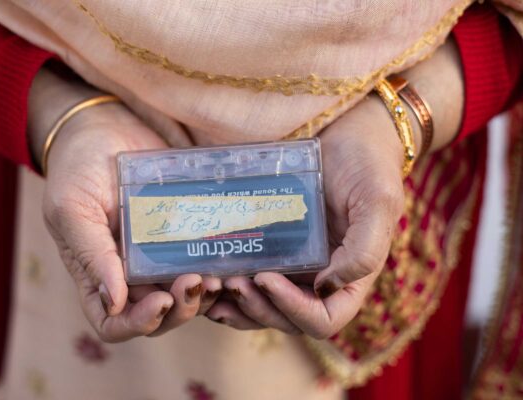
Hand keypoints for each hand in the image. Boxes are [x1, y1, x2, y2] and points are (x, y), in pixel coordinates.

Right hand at [28, 69, 221, 341]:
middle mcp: (130, 273)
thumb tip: (114, 302)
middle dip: (180, 309)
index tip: (159, 302)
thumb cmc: (78, 166)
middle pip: (159, 316)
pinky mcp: (184, 234)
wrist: (107, 124)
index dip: (137, 324)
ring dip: (204, 294)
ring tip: (218, 275)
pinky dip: (217, 269)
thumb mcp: (71, 207)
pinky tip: (231, 260)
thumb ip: (90, 254)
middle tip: (196, 282)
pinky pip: (203, 261)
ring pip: (186, 295)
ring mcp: (160, 255)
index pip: (114, 323)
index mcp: (96, 274)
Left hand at [207, 96, 405, 337]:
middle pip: (287, 318)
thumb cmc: (368, 164)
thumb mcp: (376, 202)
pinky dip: (230, 286)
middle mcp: (321, 277)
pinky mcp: (273, 245)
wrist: (347, 130)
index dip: (293, 310)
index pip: (324, 318)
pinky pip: (251, 277)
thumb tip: (325, 288)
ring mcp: (295, 263)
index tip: (267, 278)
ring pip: (264, 305)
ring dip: (238, 304)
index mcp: (351, 276)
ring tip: (213, 283)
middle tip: (231, 282)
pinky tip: (208, 276)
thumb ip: (363, 250)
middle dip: (258, 307)